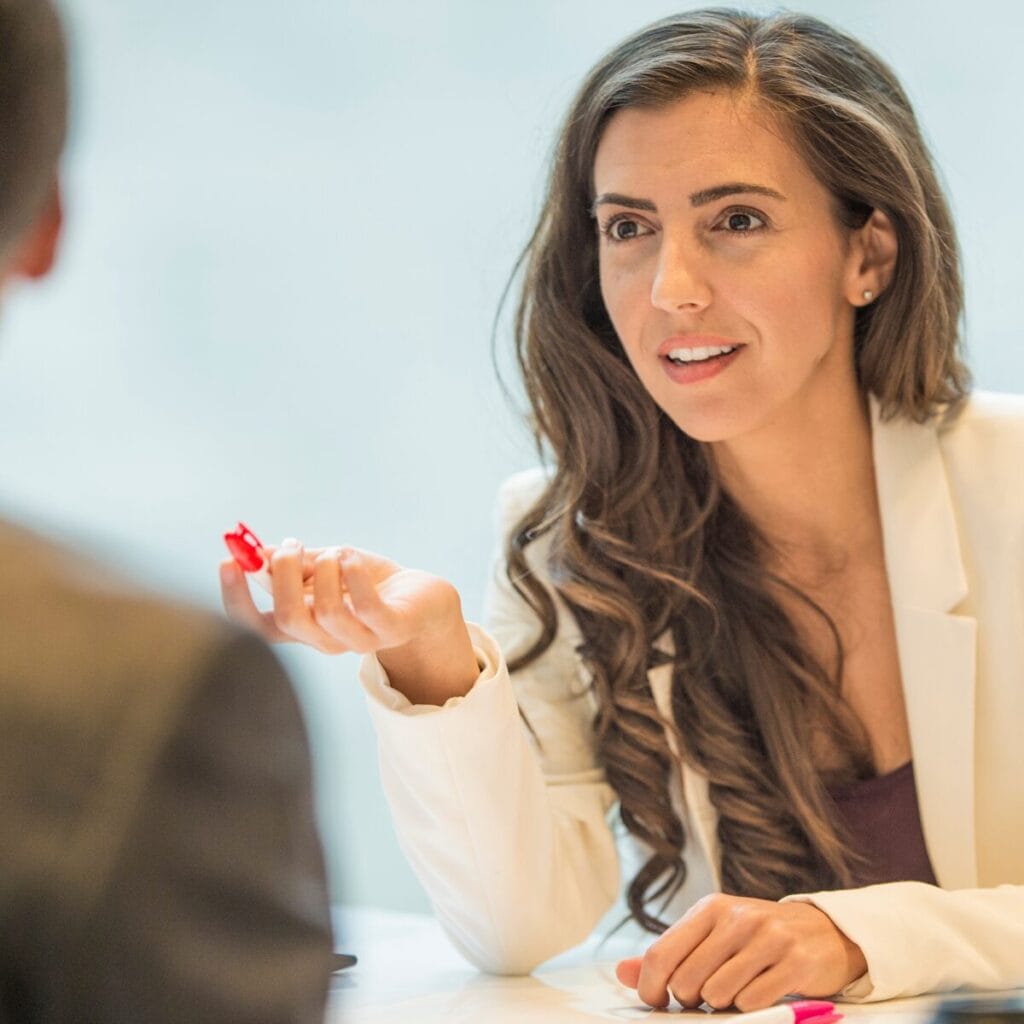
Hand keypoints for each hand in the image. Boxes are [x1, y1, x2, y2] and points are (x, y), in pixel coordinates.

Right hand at [220, 541, 455, 655]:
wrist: (423, 599)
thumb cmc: (368, 581)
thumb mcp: (326, 567)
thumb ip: (293, 564)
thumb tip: (254, 552)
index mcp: (302, 626)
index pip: (255, 626)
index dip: (236, 597)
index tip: (227, 560)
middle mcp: (325, 640)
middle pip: (286, 620)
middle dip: (283, 575)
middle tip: (292, 546)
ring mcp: (360, 639)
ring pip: (325, 613)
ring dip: (326, 570)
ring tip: (338, 552)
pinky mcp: (393, 628)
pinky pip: (366, 607)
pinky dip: (352, 575)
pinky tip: (351, 558)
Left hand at [614, 894, 866, 1010]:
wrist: (826, 931)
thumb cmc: (758, 938)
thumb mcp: (713, 935)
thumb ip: (669, 954)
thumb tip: (621, 972)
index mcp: (710, 909)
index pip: (661, 954)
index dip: (651, 989)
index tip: (659, 1003)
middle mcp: (736, 918)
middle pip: (687, 981)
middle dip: (692, 1000)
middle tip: (709, 996)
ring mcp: (768, 938)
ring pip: (718, 994)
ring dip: (724, 1005)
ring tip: (737, 991)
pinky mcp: (795, 963)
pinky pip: (753, 1002)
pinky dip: (752, 1008)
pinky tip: (761, 994)